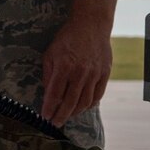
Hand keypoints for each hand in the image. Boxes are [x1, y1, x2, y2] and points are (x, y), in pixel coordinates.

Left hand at [40, 0, 114, 127]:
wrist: (91, 25)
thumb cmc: (68, 38)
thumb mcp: (51, 53)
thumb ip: (48, 74)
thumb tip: (47, 93)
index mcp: (64, 67)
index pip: (54, 95)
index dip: (49, 109)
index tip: (45, 117)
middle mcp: (80, 73)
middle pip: (69, 103)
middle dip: (61, 116)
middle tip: (55, 124)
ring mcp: (94, 74)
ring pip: (84, 102)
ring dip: (75, 112)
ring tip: (68, 116)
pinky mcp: (104, 73)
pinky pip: (98, 95)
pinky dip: (89, 104)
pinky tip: (82, 107)